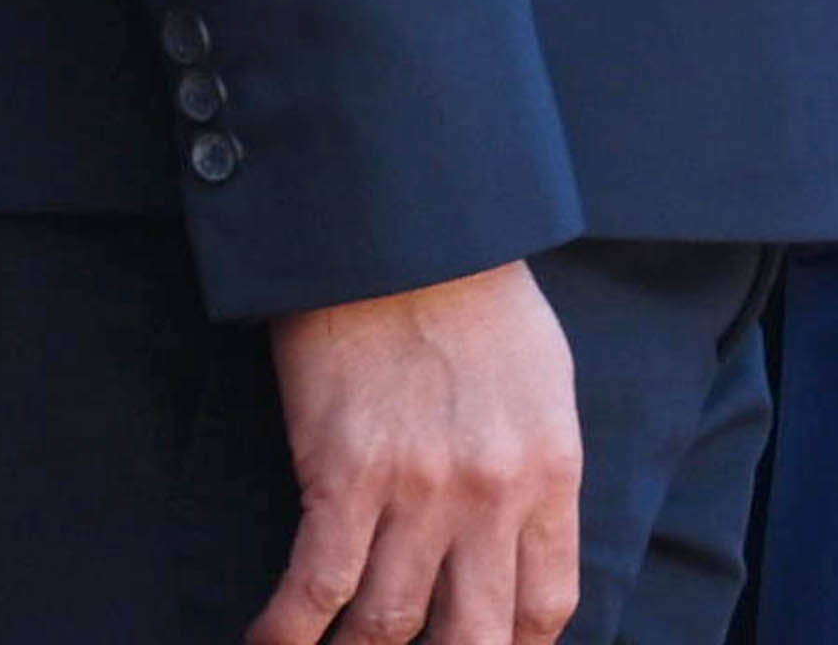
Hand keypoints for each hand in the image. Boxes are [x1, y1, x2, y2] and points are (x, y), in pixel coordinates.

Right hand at [255, 264, 581, 644]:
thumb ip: (534, 469)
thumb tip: (516, 541)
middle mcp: (492, 496)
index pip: (544, 606)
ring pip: (386, 627)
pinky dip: (288, 633)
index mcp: (550, 472)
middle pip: (472, 637)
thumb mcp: (543, 385)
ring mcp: (419, 491)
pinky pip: (315, 588)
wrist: (407, 234)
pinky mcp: (345, 476)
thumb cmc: (477, 298)